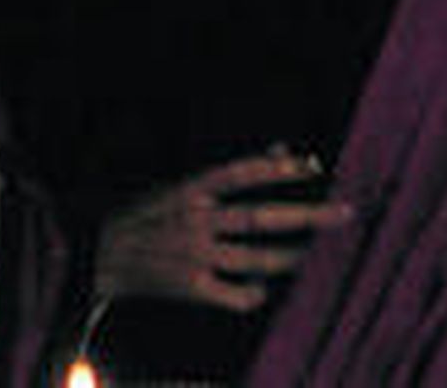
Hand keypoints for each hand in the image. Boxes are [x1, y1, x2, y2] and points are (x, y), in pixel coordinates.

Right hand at [95, 149, 353, 312]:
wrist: (100, 257)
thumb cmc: (147, 216)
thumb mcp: (180, 186)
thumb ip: (232, 173)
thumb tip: (281, 150)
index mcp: (187, 189)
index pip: (240, 174)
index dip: (276, 169)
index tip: (313, 167)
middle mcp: (193, 221)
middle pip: (260, 219)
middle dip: (307, 217)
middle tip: (346, 214)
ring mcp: (194, 256)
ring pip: (258, 261)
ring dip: (294, 258)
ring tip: (321, 254)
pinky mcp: (192, 288)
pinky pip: (239, 295)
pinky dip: (257, 293)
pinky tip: (263, 286)